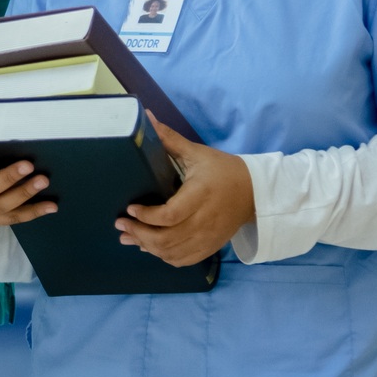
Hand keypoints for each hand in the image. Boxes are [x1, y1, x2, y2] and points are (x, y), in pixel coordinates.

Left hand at [117, 118, 255, 266]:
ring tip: (128, 236)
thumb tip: (146, 117)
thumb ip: (170, 139)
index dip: (146, 216)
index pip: (169, 215)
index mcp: (200, 195)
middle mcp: (204, 220)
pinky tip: (150, 247)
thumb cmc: (223, 170)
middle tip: (121, 224)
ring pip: (172, 252)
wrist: (255, 192)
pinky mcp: (211, 246)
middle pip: (166, 238)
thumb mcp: (197, 153)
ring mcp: (208, 237)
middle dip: (138, 233)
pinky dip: (164, 256)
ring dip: (147, 247)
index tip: (130, 209)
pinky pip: (183, 260)